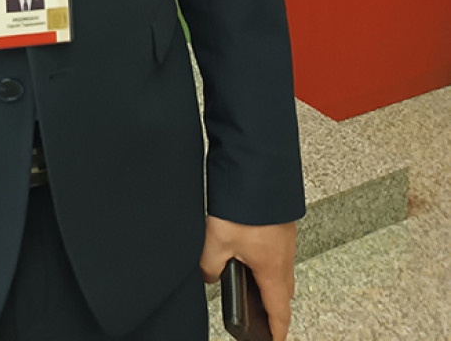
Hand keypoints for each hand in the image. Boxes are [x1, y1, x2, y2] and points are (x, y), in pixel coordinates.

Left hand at [200, 215, 295, 340]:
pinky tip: (250, 249)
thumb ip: (210, 266)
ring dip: (271, 280)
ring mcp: (285, 238)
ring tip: (254, 284)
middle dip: (275, 307)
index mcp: (272, 269)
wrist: (258, 169)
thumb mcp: (216, 241)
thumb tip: (208, 276)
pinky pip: (278, 250)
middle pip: (284, 293)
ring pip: (281, 269)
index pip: (279, 312)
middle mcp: (284, 256)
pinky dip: (268, 259)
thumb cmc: (245, 205)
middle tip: (264, 318)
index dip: (277, 332)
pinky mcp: (281, 223)